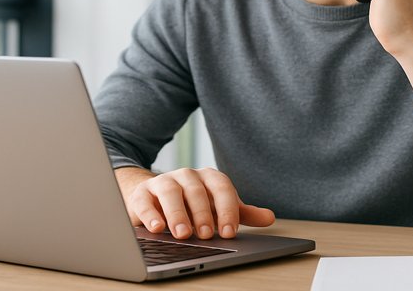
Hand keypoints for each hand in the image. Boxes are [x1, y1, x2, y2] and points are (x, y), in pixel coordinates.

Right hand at [115, 166, 274, 239]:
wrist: (157, 199)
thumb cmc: (193, 205)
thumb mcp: (218, 208)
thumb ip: (241, 213)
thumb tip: (270, 217)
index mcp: (208, 178)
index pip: (221, 187)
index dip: (227, 209)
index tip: (229, 232)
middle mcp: (187, 176)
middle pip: (196, 190)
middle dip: (202, 213)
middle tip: (205, 235)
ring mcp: (163, 182)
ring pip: (170, 191)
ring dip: (177, 213)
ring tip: (182, 234)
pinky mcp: (142, 194)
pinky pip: (145, 201)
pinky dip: (150, 214)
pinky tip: (157, 228)